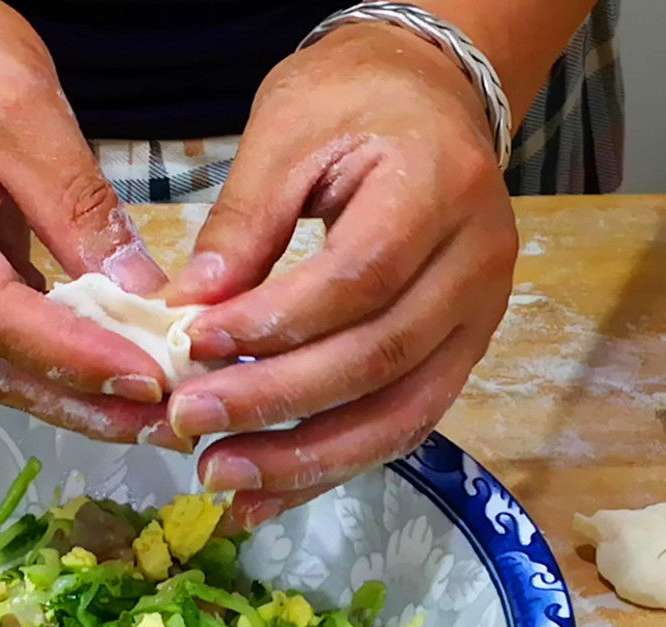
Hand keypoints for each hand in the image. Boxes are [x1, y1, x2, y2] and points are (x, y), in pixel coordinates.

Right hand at [0, 1, 185, 449]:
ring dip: (69, 392)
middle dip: (79, 397)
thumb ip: (80, 210)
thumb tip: (144, 296)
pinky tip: (111, 372)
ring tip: (148, 410)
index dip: (71, 357)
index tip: (147, 378)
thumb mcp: (27, 114)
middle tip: (164, 420)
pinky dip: (50, 359)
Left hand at [164, 24, 517, 526]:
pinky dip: (331, 464)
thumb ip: (242, 224)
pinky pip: (402, 424)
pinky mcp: (462, 354)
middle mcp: (478, 262)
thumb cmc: (355, 101)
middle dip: (278, 402)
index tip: (192, 344)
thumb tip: (185, 312)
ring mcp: (480, 316)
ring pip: (399, 412)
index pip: (360, 278)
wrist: (431, 96)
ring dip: (306, 458)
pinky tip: (265, 491)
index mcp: (439, 187)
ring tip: (219, 476)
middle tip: (189, 423)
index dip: (276, 323)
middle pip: (380, 357)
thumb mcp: (287, 133)